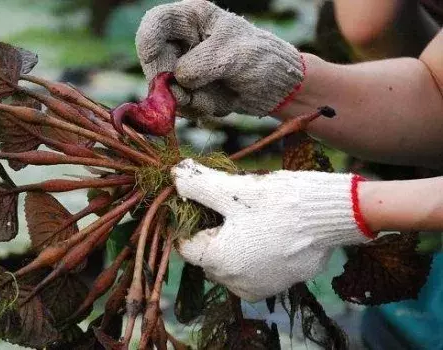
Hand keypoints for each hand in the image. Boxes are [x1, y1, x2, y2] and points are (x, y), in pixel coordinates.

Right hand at [136, 0, 303, 119]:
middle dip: (169, 84)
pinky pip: (180, 105)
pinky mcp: (189, 91)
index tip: (160, 70)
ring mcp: (184, 67)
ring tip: (218, 96)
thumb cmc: (262, 59)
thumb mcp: (236, 55)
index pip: (155, 23)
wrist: (279, 88)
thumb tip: (177, 80)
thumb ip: (203, 63)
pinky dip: (199, 108)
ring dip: (190, 100)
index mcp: (192, 18)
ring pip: (166, 89)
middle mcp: (183, 41)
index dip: (148, 44)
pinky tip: (221, 101)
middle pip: (154, 62)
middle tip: (188, 96)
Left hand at [171, 159, 371, 301]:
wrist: (335, 214)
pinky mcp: (279, 285)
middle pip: (208, 254)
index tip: (207, 201)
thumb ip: (198, 185)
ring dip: (233, 241)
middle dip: (214, 230)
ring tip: (252, 216)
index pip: (186, 244)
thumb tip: (175, 176)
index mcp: (218, 261)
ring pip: (230, 262)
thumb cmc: (282, 201)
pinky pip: (253, 268)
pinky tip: (268, 231)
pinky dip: (253, 252)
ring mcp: (259, 287)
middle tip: (232, 205)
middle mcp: (235, 283)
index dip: (191, 219)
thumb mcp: (234, 189)